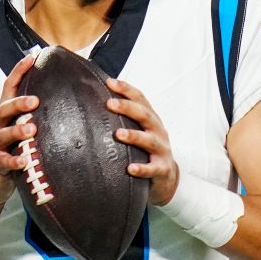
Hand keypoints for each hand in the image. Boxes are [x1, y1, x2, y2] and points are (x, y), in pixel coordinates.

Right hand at [0, 55, 37, 219]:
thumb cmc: (11, 149)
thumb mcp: (20, 129)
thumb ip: (34, 115)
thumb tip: (63, 98)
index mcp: (6, 114)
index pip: (10, 87)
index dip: (19, 71)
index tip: (33, 57)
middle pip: (5, 108)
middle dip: (19, 103)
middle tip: (36, 101)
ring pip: (4, 134)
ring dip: (18, 131)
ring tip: (32, 130)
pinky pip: (4, 161)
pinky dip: (14, 160)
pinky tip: (24, 161)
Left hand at [106, 78, 178, 205]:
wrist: (166, 177)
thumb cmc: (145, 149)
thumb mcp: (139, 130)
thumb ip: (123, 118)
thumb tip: (93, 100)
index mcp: (151, 119)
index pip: (140, 99)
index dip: (126, 89)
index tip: (110, 82)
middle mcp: (158, 131)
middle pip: (145, 116)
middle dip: (128, 108)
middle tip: (110, 103)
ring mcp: (162, 150)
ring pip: (149, 141)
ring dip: (134, 136)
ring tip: (119, 134)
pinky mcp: (162, 169)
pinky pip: (153, 169)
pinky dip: (142, 169)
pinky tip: (130, 169)